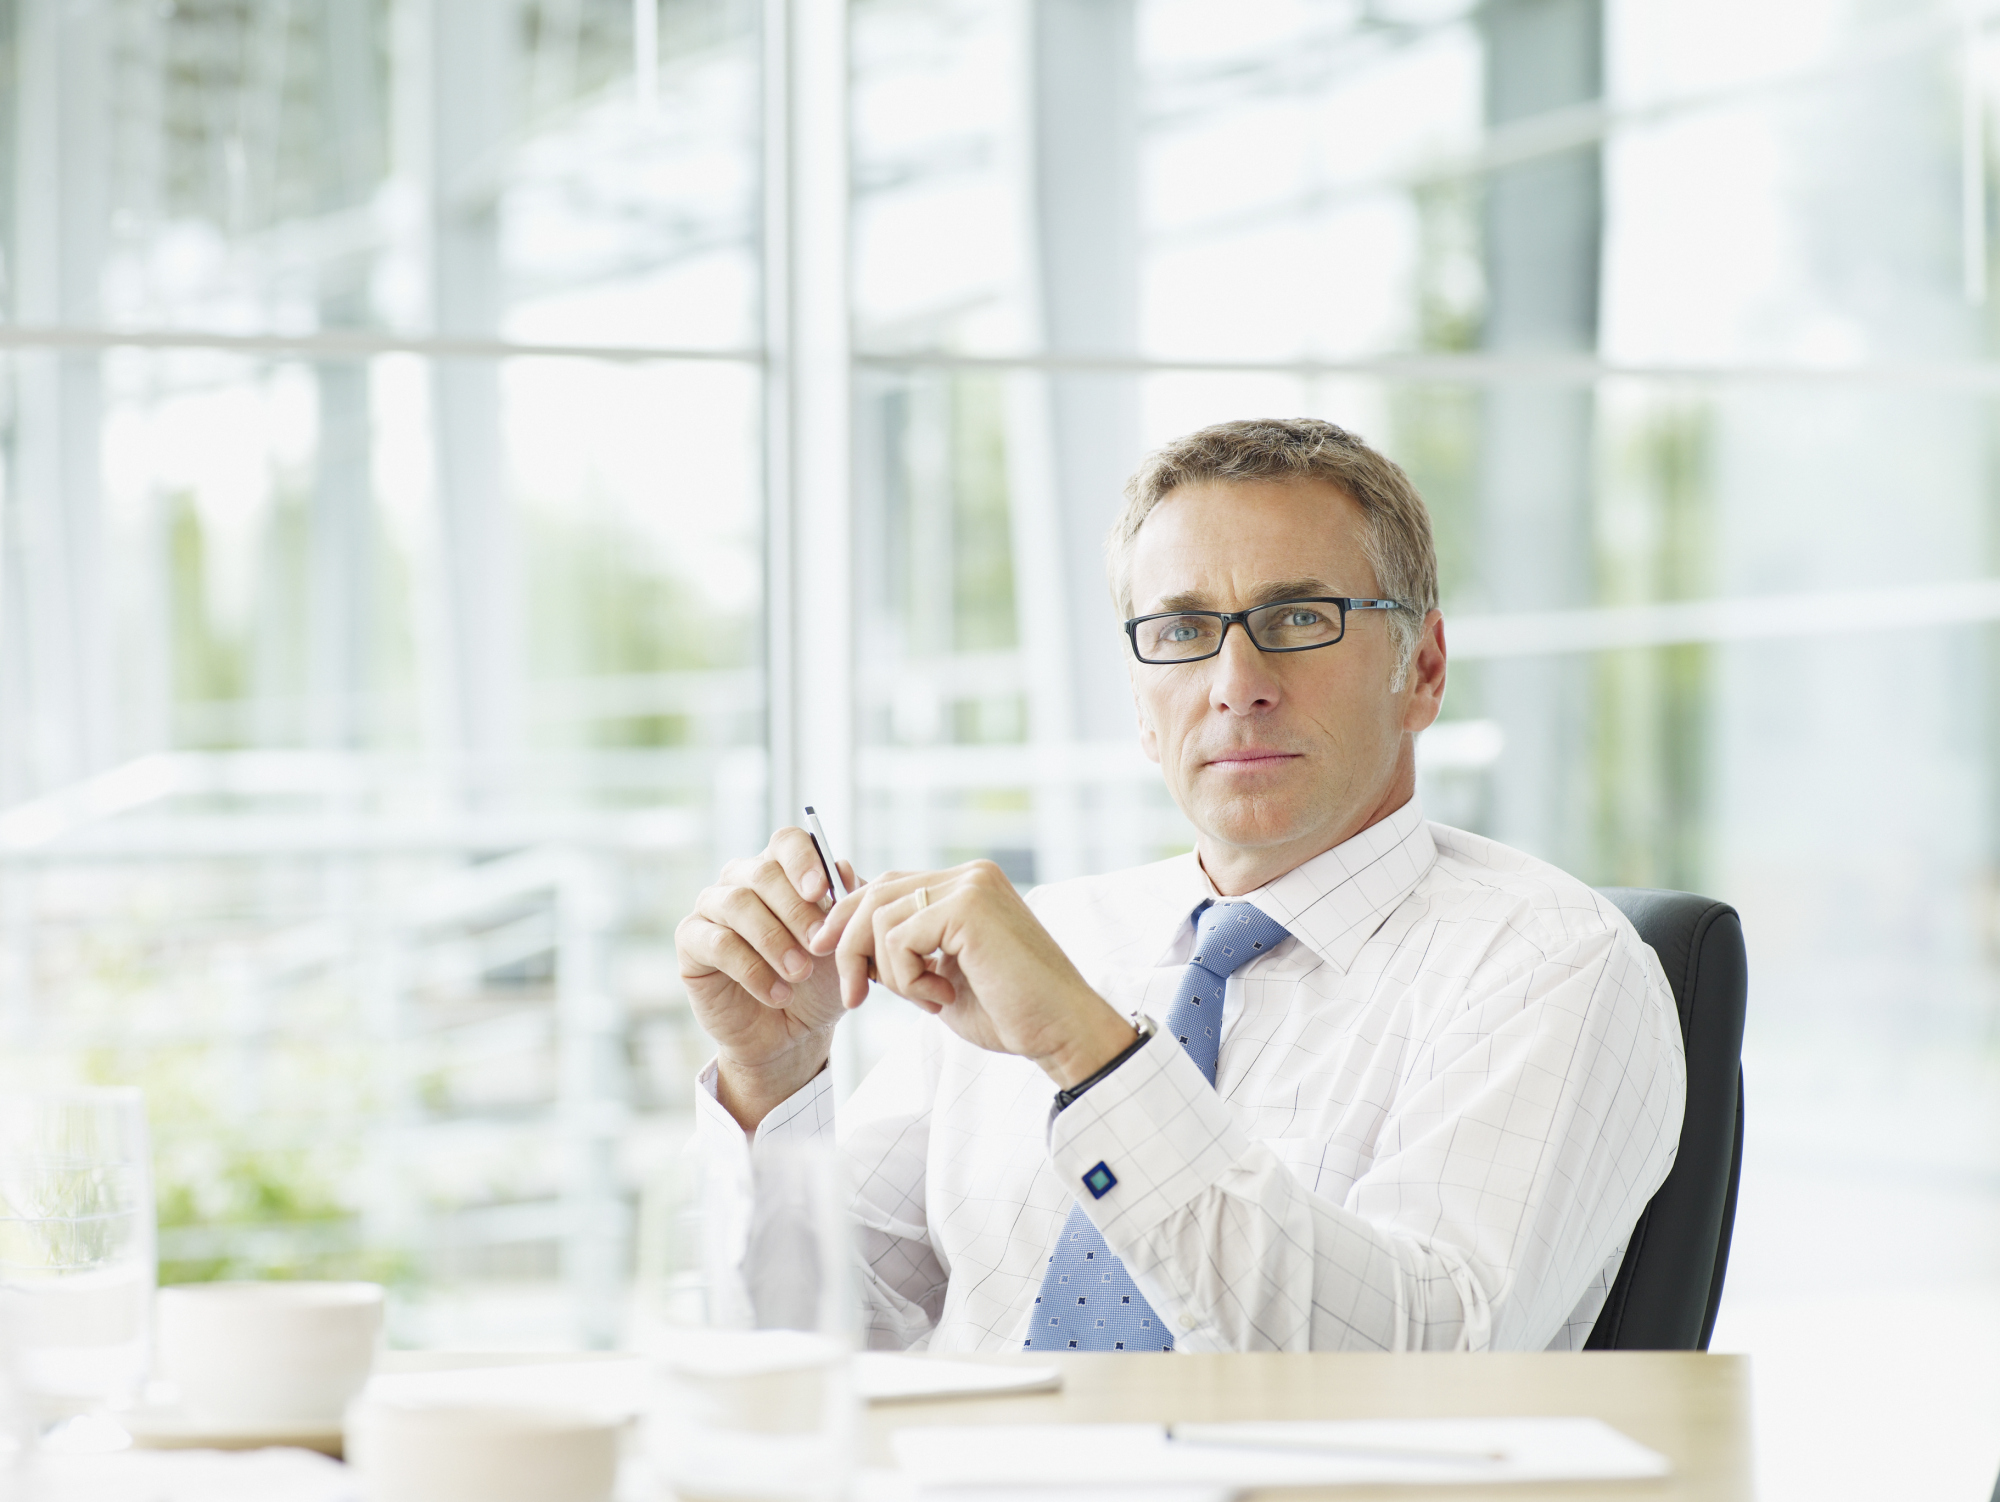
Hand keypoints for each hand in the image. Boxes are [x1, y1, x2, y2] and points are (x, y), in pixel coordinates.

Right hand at [675, 828, 860, 1128]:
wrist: (792, 1034)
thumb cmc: (818, 981)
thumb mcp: (842, 945)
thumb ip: (845, 906)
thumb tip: (845, 869)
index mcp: (780, 870)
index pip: (787, 843)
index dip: (804, 862)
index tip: (822, 892)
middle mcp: (740, 880)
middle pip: (762, 873)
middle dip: (796, 910)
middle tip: (820, 944)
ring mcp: (711, 908)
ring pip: (737, 904)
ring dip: (774, 940)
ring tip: (801, 973)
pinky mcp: (691, 942)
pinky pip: (717, 943)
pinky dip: (753, 970)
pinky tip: (778, 994)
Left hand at [806, 861, 1135, 1086]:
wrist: (1060, 1031)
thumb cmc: (1009, 1011)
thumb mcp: (940, 976)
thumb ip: (903, 951)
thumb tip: (845, 941)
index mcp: (966, 886)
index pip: (887, 885)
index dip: (848, 919)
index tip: (828, 956)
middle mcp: (969, 875)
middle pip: (875, 893)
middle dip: (850, 946)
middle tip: (854, 995)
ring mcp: (970, 886)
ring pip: (880, 918)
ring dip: (891, 973)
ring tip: (929, 1000)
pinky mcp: (968, 906)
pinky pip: (898, 938)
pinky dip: (907, 978)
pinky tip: (940, 996)